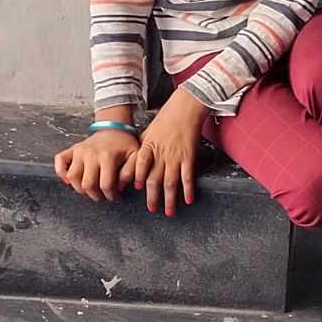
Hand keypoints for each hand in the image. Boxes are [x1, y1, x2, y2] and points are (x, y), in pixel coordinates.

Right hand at [54, 128, 140, 201]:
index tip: (115, 197)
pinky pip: (60, 161)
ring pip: (72, 177)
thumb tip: (119, 187)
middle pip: (88, 185)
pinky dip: (61, 172)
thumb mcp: (136, 157)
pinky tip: (69, 180)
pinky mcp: (72, 149)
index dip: (111, 196)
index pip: (106, 185)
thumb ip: (130, 173)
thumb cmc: (125, 145)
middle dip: (96, 196)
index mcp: (108, 157)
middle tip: (104, 196)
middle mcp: (91, 154)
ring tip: (91, 190)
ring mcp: (79, 151)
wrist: (114, 129)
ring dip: (80, 190)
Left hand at [132, 91, 205, 215]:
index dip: (134, 179)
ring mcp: (175, 157)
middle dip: (152, 197)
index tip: (133, 189)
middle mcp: (160, 155)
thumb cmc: (164, 121)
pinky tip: (188, 200)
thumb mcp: (147, 134)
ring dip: (169, 199)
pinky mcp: (189, 157)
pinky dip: (187, 190)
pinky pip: (187, 177)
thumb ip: (140, 151)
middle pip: (154, 180)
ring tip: (169, 212)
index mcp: (147, 148)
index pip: (138, 167)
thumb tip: (132, 168)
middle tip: (151, 209)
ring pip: (170, 183)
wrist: (184, 109)